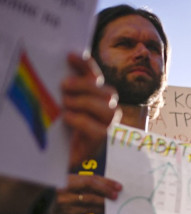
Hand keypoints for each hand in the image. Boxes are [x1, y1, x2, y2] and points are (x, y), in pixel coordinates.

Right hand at [51, 173, 121, 213]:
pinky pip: (87, 210)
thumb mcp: (78, 188)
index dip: (106, 181)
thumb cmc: (71, 198)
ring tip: (113, 203)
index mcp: (68, 178)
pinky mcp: (66, 212)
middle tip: (116, 195)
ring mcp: (63, 200)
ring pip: (89, 198)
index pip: (90, 178)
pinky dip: (98, 209)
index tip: (119, 186)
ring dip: (104, 201)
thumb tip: (114, 187)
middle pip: (89, 184)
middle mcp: (64, 187)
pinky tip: (105, 210)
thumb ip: (92, 185)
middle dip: (105, 189)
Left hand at [61, 53, 118, 168]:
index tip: (70, 55)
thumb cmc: (61, 129)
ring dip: (86, 103)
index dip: (87, 64)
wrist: (58, 157)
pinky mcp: (101, 144)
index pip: (96, 77)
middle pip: (108, 92)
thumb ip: (65, 91)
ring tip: (66, 104)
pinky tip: (67, 117)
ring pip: (109, 110)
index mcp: (96, 98)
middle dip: (86, 86)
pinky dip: (81, 121)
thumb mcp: (61, 104)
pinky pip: (99, 130)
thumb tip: (58, 72)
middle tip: (64, 86)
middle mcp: (107, 111)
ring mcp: (108, 128)